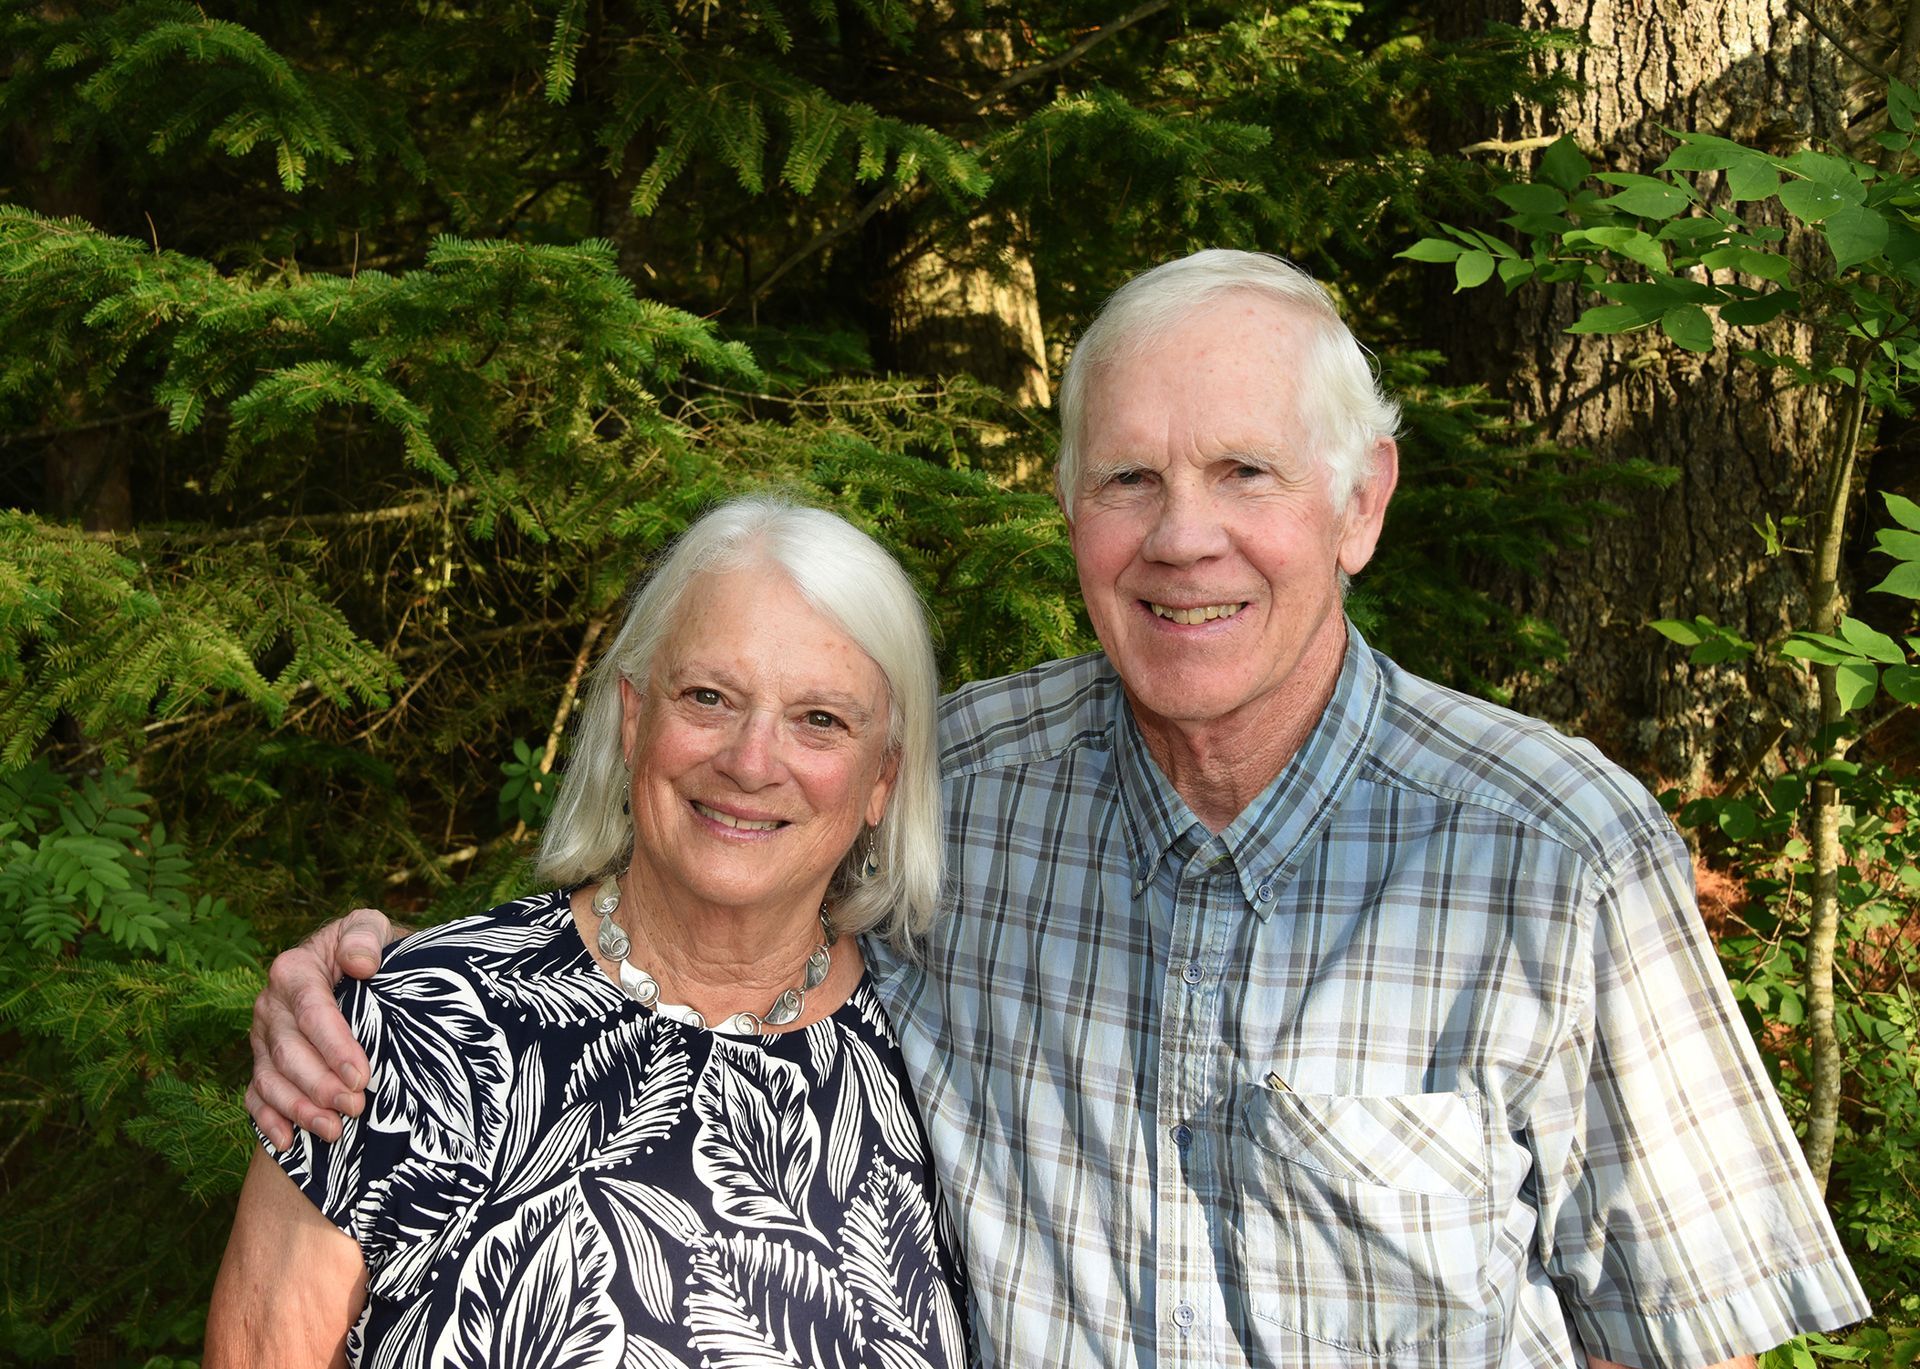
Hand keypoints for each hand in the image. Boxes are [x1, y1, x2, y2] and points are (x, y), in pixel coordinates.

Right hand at [246, 907, 395, 1148]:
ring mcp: (262, 1038)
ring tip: (333, 1130)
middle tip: (355, 1107)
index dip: (334, 1046)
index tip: (361, 1076)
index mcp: (294, 970)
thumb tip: (360, 963)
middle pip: (289, 1052)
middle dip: (320, 1085)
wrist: (354, 964)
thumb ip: (365, 937)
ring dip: (299, 1109)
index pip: (312, 1012)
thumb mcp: (371, 927)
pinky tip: (289, 1142)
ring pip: (271, 1079)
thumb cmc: (367, 947)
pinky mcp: (262, 1062)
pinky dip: (268, 1121)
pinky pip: (256, 1096)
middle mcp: (270, 1005)